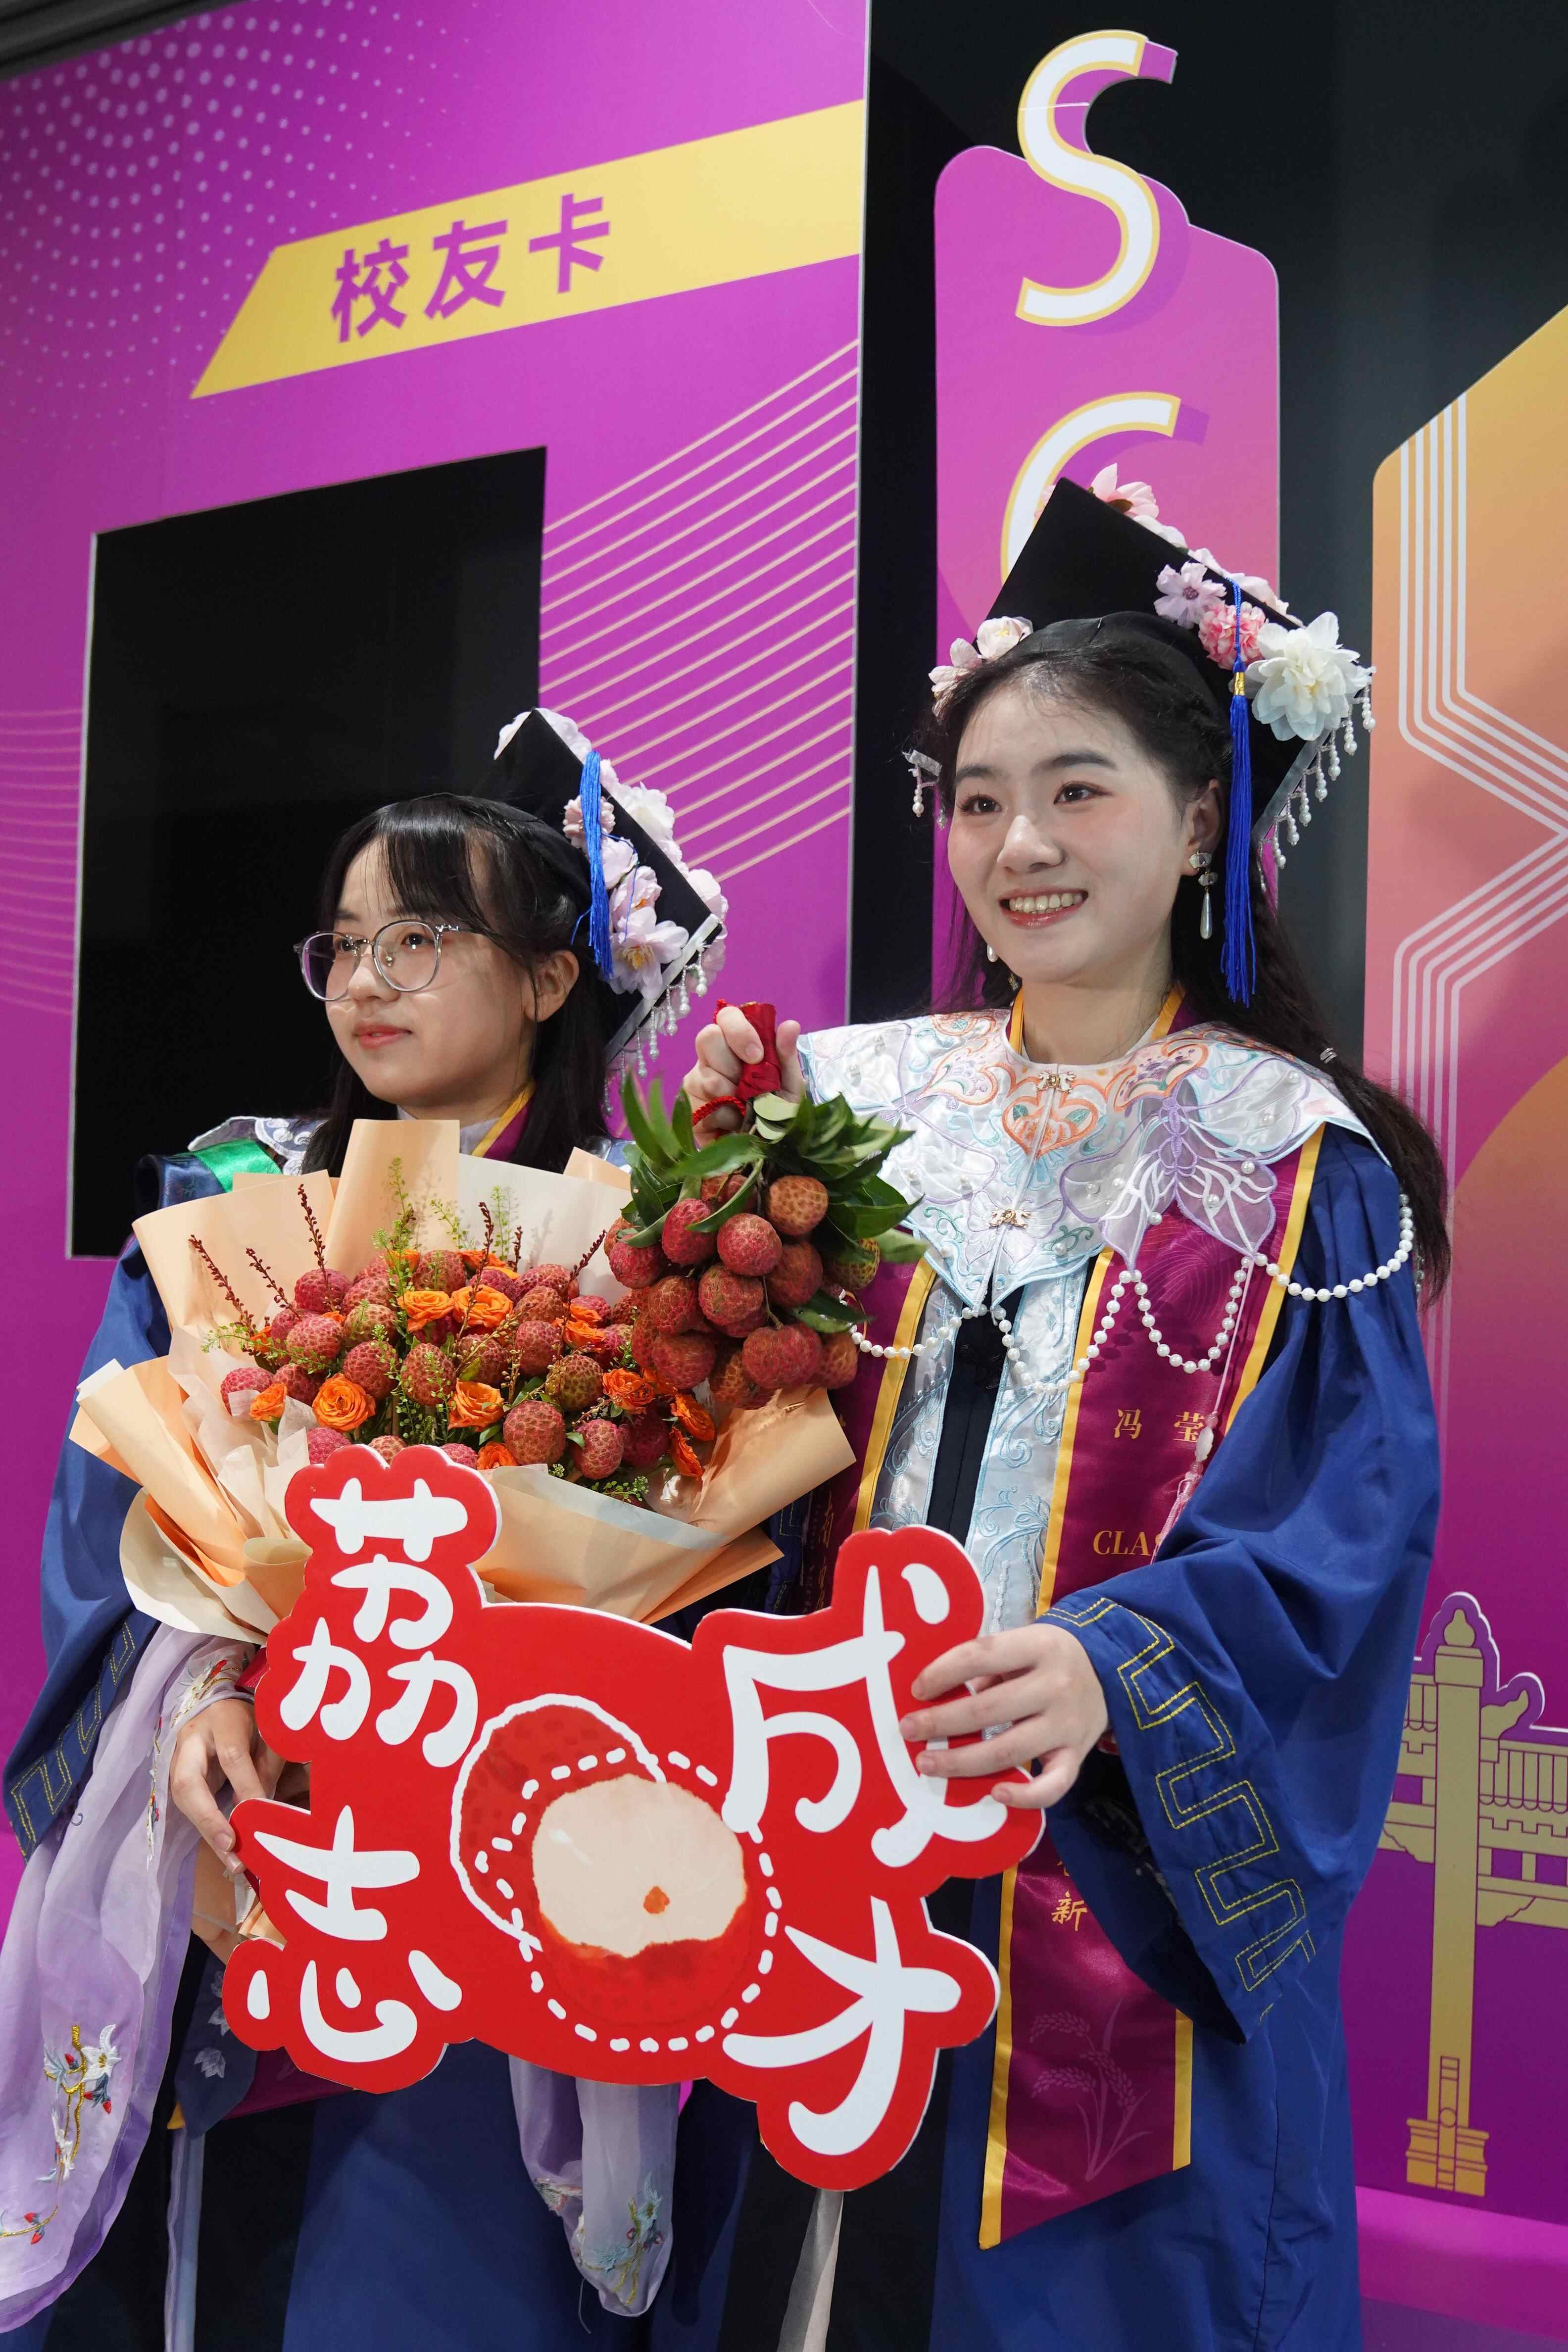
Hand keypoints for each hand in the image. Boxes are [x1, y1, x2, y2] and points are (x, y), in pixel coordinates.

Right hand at [169, 1697, 283, 1871]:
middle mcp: (191, 1740)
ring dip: (208, 1833)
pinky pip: (189, 1807)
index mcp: (221, 1719)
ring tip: (232, 1861)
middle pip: (189, 1783)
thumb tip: (265, 1808)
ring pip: (184, 1800)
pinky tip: (225, 1850)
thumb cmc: (252, 1720)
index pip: (232, 1757)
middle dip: (209, 1819)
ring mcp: (178, 1760)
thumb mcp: (268, 1732)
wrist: (222, 1708)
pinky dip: (207, 1830)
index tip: (262, 1815)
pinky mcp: (176, 1778)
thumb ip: (267, 1765)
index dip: (246, 1787)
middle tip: (231, 1847)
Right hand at [681, 1006, 803, 1133]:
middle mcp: (711, 1057)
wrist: (767, 1149)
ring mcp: (695, 1082)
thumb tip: (790, 1025)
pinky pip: (703, 1108)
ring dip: (733, 1098)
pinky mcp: (689, 1109)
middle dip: (733, 1065)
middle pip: (707, 1038)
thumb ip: (786, 1056)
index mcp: (736, 1044)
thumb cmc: (778, 1112)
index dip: (739, 1031)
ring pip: (705, 1078)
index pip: (726, 1016)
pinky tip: (735, 1124)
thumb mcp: (790, 1085)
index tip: (757, 1056)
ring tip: (746, 1110)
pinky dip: (726, 1119)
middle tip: (750, 1087)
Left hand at [897, 1623, 1108, 1811]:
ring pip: (1009, 1749)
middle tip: (908, 1730)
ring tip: (927, 1764)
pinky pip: (1054, 1784)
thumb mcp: (1022, 1644)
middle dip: (941, 1722)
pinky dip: (1026, 1795)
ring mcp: (1068, 1725)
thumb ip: (986, 1663)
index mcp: (1038, 1646)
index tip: (917, 1689)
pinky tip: (995, 1794)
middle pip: (989, 1709)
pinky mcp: (1077, 1756)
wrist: (1109, 1672)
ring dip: (963, 1761)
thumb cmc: (1048, 1658)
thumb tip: (934, 1692)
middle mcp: (1055, 1685)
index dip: (944, 1672)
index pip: (981, 1655)